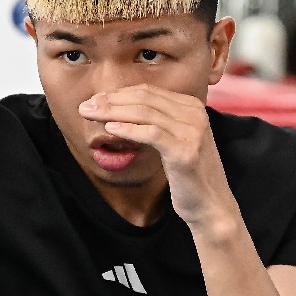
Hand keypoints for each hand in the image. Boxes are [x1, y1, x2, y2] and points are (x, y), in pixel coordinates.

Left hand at [79, 84, 238, 227]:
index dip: (117, 94)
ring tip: (90, 114)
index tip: (94, 100)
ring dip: (112, 112)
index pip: (148, 91)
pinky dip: (128, 129)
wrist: (210, 204)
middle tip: (85, 106)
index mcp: (191, 106)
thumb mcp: (171, 142)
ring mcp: (192, 131)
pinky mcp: (185, 151)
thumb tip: (114, 111)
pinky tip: (109, 130)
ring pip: (145, 112)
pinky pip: (151, 134)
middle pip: (144, 98)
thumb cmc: (186, 175)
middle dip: (110, 100)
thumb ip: (154, 123)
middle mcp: (195, 114)